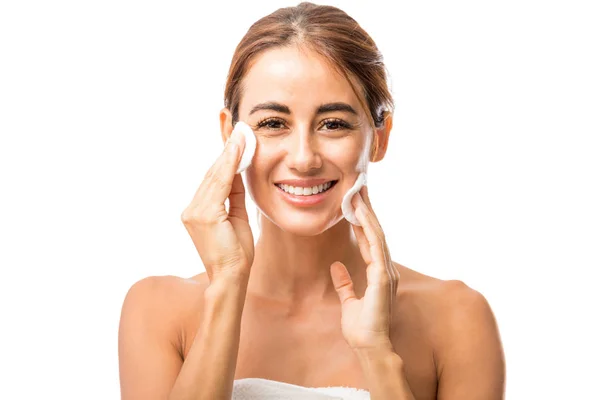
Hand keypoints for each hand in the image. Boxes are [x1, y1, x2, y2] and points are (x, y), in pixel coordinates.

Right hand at [180, 129, 253, 283]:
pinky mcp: (203, 215)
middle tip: (238, 128)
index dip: (225, 158)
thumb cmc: (236, 253)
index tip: (235, 138)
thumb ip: (235, 195)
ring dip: (230, 153)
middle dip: (227, 150)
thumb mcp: (237, 218)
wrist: (231, 277)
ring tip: (241, 134)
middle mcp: (192, 209)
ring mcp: (195, 212)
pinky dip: (229, 166)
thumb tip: (239, 171)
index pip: (214, 178)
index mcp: (199, 211)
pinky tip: (238, 150)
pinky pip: (220, 184)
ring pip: (216, 176)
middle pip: (213, 173)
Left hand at [330, 185, 398, 350]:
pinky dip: (369, 229)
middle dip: (366, 210)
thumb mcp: (348, 302)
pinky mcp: (383, 277)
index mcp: (378, 273)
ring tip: (358, 193)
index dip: (361, 221)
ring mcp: (386, 272)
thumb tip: (336, 266)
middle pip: (375, 232)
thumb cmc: (362, 329)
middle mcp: (385, 269)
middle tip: (357, 188)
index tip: (354, 203)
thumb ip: (344, 284)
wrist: (369, 347)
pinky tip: (361, 214)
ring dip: (367, 213)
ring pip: (377, 234)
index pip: (369, 240)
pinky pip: (376, 247)